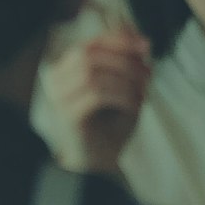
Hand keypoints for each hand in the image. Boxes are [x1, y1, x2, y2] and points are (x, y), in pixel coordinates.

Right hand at [40, 11, 151, 173]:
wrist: (98, 164)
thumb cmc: (110, 126)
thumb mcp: (123, 88)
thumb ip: (128, 65)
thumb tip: (142, 42)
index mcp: (66, 69)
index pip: (90, 43)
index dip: (119, 40)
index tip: (146, 45)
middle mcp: (56, 81)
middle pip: (90, 54)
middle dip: (125, 59)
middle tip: (149, 73)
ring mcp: (58, 98)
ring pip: (93, 73)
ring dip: (126, 79)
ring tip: (143, 93)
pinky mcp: (68, 116)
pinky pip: (96, 94)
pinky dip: (122, 96)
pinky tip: (134, 106)